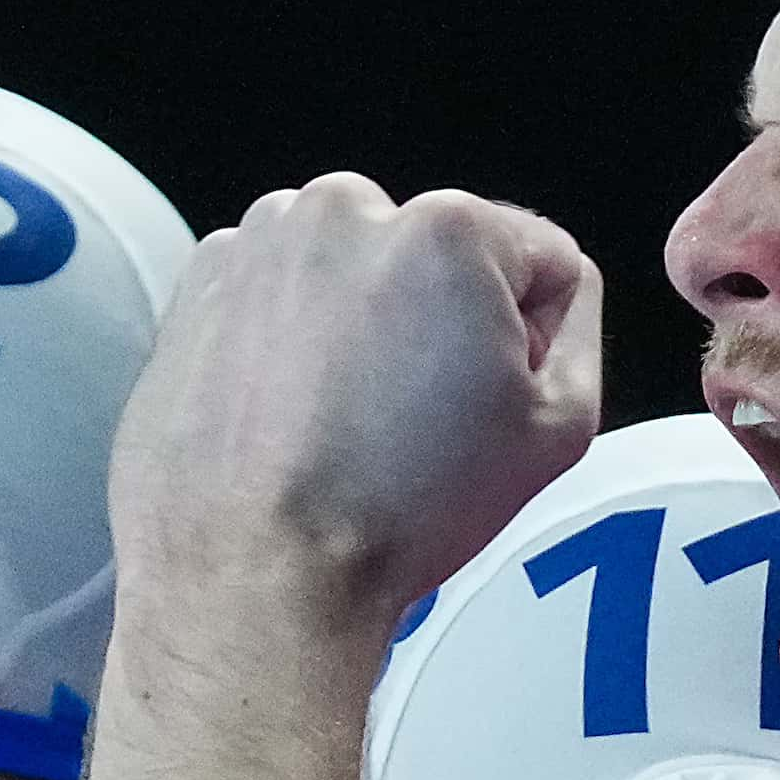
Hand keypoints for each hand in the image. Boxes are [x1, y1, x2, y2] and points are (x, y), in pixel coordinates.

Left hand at [108, 174, 602, 635]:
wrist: (256, 572)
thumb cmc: (400, 510)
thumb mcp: (557, 431)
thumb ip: (578, 329)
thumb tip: (558, 291)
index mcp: (448, 229)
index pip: (540, 258)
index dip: (533, 339)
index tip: (489, 402)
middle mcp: (345, 208)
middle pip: (439, 252)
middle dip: (439, 319)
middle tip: (414, 420)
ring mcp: (262, 241)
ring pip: (356, 268)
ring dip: (364, 322)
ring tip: (347, 423)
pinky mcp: (201, 283)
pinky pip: (280, 290)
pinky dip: (292, 336)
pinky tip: (295, 414)